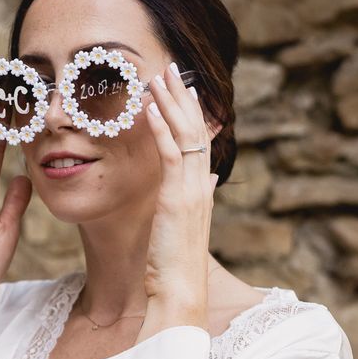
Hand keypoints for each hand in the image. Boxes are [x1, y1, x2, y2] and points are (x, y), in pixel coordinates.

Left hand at [143, 62, 218, 308]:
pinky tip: (150, 108)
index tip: (186, 89)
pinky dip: (161, 128)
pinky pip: (170, 154)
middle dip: (184, 97)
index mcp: (201, 187)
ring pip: (186, 135)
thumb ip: (197, 196)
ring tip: (160, 77)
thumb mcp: (188, 222)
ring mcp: (191, 189)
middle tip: (173, 69)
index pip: (200, 140)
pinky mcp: (176, 197)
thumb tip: (207, 177)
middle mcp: (200, 183)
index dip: (194, 112)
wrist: (180, 289)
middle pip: (196, 129)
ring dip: (172, 104)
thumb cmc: (177, 260)